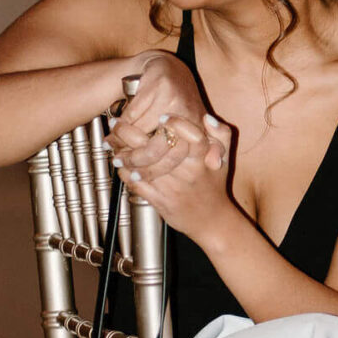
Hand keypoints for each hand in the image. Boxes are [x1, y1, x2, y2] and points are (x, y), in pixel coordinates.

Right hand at [110, 53, 210, 183]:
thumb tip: (216, 165)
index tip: (138, 176)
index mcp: (199, 127)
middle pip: (155, 149)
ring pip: (139, 133)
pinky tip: (112, 132)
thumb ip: (209, 146)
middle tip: (119, 162)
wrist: (165, 67)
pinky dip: (119, 126)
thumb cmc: (179, 102)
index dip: (155, 169)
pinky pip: (132, 115)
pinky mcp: (157, 87)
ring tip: (111, 148)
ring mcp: (173, 100)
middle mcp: (188, 114)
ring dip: (121, 142)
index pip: (176, 157)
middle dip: (134, 159)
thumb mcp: (197, 125)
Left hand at [117, 113, 235, 236]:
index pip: (191, 136)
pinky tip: (120, 163)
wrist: (211, 221)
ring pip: (141, 165)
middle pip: (155, 148)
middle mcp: (186, 172)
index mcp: (202, 159)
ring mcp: (171, 187)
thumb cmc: (215, 185)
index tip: (162, 116)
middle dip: (130, 133)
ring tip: (112, 142)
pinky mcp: (160, 201)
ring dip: (122, 152)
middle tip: (117, 123)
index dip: (176, 125)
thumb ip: (221, 133)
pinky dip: (124, 172)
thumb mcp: (225, 158)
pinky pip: (136, 184)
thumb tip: (206, 117)